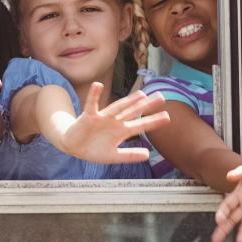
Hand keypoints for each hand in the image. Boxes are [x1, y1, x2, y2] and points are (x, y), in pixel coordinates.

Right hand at [52, 82, 168, 164]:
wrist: (73, 147)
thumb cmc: (93, 150)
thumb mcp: (113, 156)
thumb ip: (129, 155)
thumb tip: (148, 155)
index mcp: (121, 131)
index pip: (140, 125)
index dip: (153, 121)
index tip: (167, 117)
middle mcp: (114, 122)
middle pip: (133, 112)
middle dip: (146, 105)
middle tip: (162, 96)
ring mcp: (102, 118)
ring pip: (117, 107)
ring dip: (128, 100)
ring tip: (140, 94)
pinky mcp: (88, 116)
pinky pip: (91, 104)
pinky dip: (93, 95)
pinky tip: (97, 85)